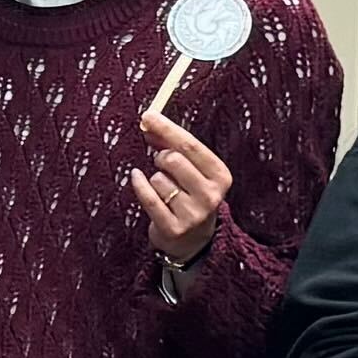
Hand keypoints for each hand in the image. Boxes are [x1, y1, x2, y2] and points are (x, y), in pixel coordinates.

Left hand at [126, 105, 232, 261]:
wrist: (193, 241)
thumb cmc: (190, 195)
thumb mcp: (191, 170)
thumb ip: (172, 146)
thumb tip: (149, 122)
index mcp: (220, 176)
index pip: (191, 146)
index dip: (167, 129)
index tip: (148, 116)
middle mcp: (211, 195)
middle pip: (174, 160)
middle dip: (160, 156)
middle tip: (160, 162)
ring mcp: (193, 214)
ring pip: (158, 179)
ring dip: (154, 178)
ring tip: (163, 187)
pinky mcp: (173, 228)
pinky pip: (148, 197)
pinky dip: (139, 184)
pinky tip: (137, 178)